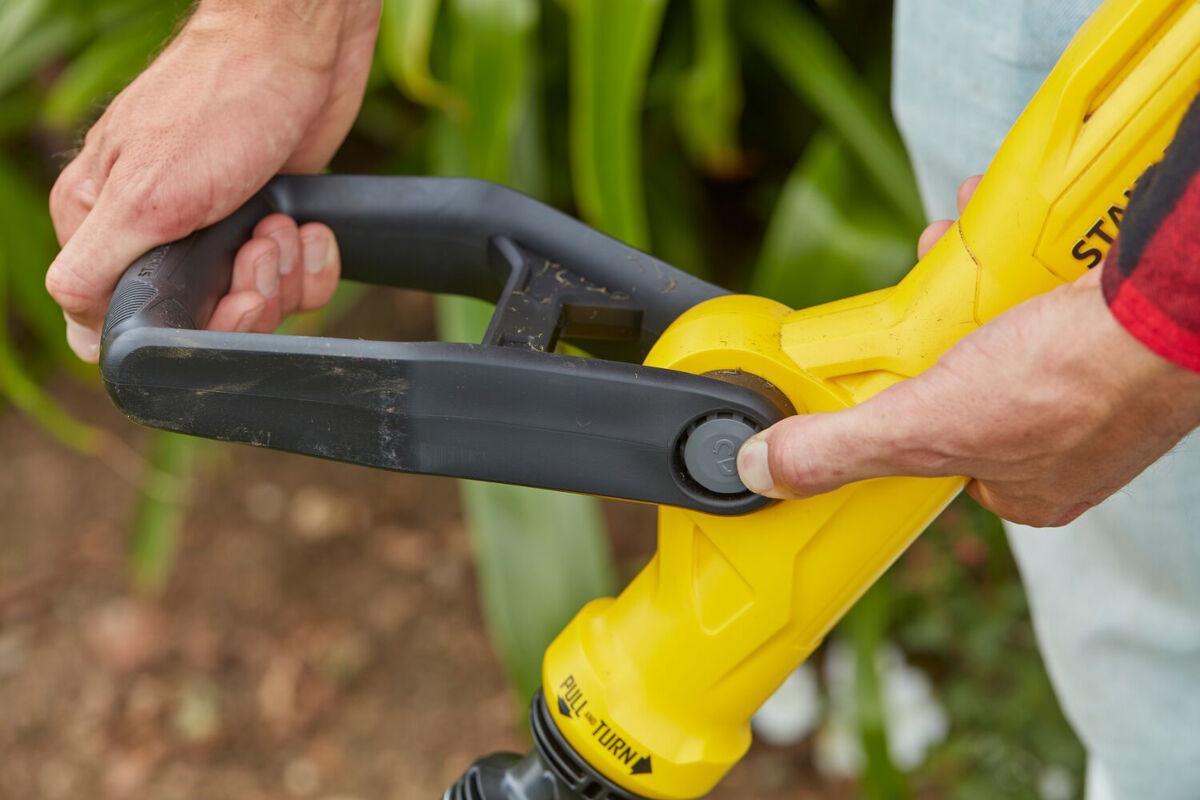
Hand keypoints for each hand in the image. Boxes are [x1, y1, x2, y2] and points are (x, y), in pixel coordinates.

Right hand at [46, 0, 380, 360]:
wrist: (299, 49)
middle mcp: (157, 235)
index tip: (227, 294)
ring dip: (284, 272)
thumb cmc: (218, 104)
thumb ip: (97, 265)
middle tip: (260, 245)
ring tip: (280, 223)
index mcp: (104, 228)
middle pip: (206, 321)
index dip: (190, 325)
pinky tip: (309, 227)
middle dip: (250, 295)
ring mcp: (217, 233)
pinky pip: (296, 283)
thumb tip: (74, 323)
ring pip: (257, 305)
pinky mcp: (268, 227)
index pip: (130, 321)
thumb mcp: (144, 196)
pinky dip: (312, 262)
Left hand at [737, 177, 1199, 526]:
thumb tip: (763, 470)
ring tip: (948, 245)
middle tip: (920, 293)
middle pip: (964, 380)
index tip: (887, 369)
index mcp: (1025, 488)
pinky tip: (988, 221)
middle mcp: (1066, 445)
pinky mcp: (1111, 329)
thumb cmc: (1070, 381)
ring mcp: (1097, 386)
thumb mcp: (926, 426)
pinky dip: (1013, 251)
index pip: (935, 451)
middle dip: (931, 327)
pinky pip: (1042, 288)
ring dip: (964, 279)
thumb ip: (841, 450)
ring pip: (1000, 330)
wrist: (1173, 307)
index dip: (902, 409)